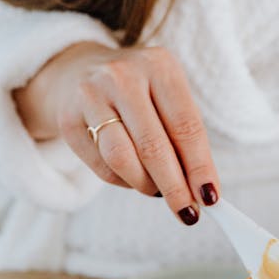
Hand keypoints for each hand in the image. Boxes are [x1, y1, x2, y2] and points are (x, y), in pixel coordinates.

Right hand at [13, 41, 218, 223]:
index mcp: (159, 66)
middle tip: (187, 213)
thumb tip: (203, 190)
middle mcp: (123, 76)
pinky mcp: (68, 118)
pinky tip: (131, 177)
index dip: (200, 167)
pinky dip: (122, 181)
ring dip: (145, 185)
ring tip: (157, 191)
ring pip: (122, 158)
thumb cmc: (138, 90)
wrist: (79, 70)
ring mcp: (91, 95)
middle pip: (153, 146)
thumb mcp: (166, 96)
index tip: (210, 197)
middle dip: (174, 186)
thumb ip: (184, 136)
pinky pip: (100, 165)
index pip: (186, 126)